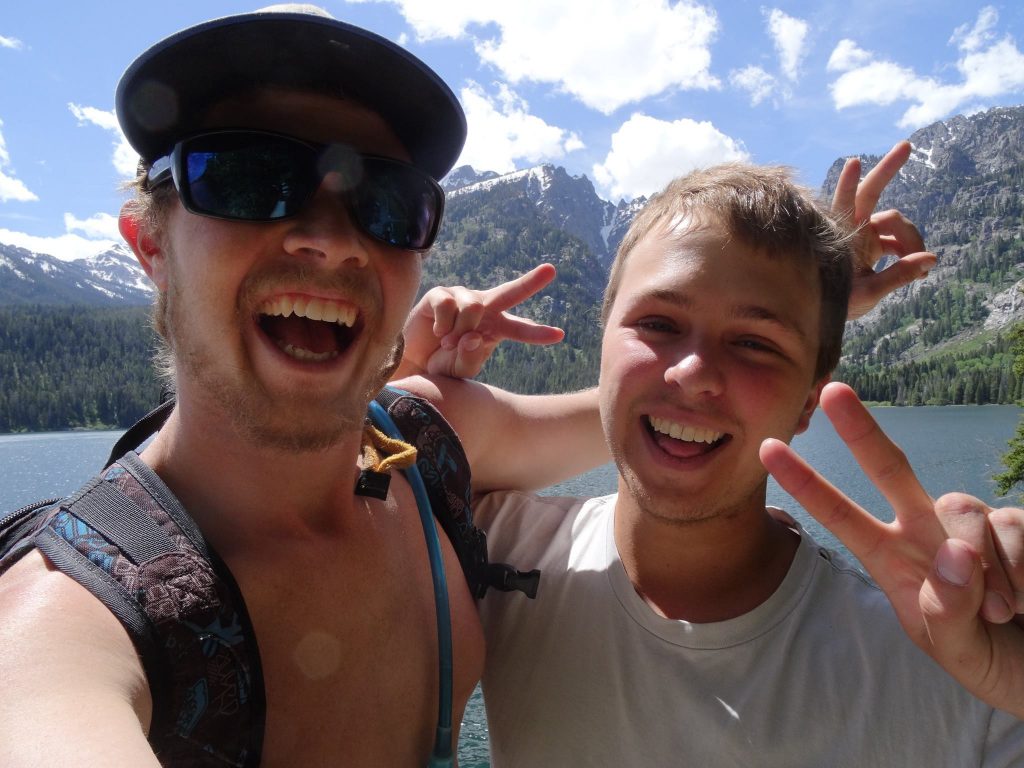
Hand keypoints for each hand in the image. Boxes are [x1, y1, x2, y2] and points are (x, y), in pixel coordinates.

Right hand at [395, 263, 564, 379]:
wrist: (413, 362)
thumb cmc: (442, 365)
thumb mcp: (459, 371)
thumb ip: (470, 358)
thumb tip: (474, 336)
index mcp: (495, 328)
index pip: (519, 329)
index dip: (538, 333)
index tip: (559, 335)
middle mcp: (483, 308)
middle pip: (510, 292)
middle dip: (531, 282)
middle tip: (551, 270)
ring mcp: (462, 298)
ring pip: (474, 307)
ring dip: (460, 330)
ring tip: (448, 343)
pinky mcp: (440, 294)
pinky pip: (448, 304)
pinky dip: (444, 323)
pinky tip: (438, 332)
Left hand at [760, 382, 1023, 716]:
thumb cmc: (992, 661)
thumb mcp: (958, 651)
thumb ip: (950, 609)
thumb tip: (957, 553)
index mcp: (893, 561)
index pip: (842, 516)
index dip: (805, 483)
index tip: (767, 448)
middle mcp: (926, 533)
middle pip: (890, 469)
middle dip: (861, 430)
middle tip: (831, 391)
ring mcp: (972, 526)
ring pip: (964, 511)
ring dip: (987, 570)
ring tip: (1003, 615)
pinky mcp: (1017, 525)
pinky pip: (1013, 528)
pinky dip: (1022, 571)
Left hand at [832, 140, 937, 319]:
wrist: (831, 313)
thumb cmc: (838, 304)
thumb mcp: (867, 294)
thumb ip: (897, 276)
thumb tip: (931, 258)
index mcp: (843, 238)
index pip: (844, 206)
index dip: (849, 185)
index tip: (854, 162)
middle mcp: (853, 229)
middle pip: (871, 192)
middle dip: (888, 169)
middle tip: (906, 145)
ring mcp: (864, 234)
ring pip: (897, 224)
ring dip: (912, 241)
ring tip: (922, 271)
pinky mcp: (874, 244)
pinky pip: (899, 240)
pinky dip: (912, 252)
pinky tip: (921, 272)